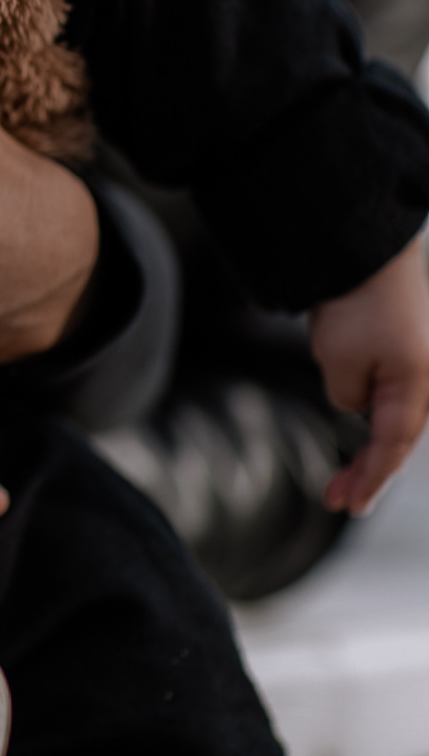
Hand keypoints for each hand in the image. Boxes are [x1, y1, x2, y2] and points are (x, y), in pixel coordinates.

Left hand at [310, 235, 428, 515]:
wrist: (361, 248)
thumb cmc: (355, 301)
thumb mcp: (341, 361)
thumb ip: (350, 395)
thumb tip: (357, 402)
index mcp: (416, 384)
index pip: (392, 446)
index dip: (372, 479)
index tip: (350, 507)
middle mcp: (423, 377)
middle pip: (397, 438)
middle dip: (369, 473)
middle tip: (336, 500)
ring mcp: (413, 363)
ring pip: (394, 419)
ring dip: (370, 450)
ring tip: (341, 481)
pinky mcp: (400, 350)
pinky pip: (389, 396)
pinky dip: (372, 419)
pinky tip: (361, 438)